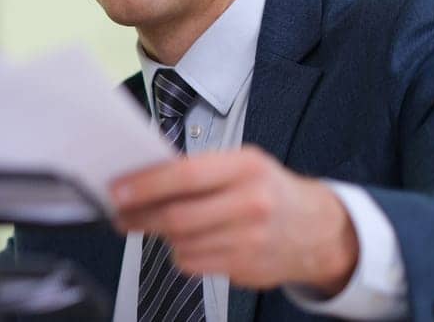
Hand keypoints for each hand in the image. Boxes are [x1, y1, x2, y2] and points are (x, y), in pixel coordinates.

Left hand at [111, 146, 357, 293]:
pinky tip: (190, 242)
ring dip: (160, 237)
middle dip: (139, 217)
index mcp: (245, 167)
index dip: (145, 186)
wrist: (316, 229)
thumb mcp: (241, 165)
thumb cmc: (267, 190)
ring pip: (181, 244)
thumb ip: (197, 170)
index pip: (185, 175)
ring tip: (157, 226)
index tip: (117, 191)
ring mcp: (251, 239)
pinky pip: (193, 264)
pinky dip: (181, 254)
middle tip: (120, 215)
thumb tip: (141, 178)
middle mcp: (251, 203)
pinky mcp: (246, 268)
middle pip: (177, 217)